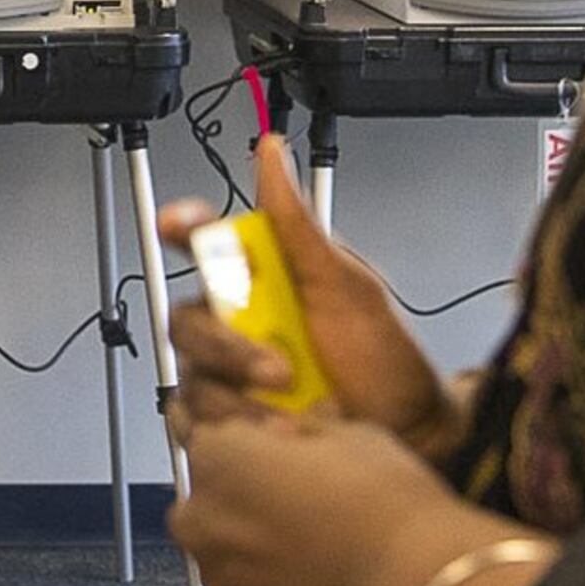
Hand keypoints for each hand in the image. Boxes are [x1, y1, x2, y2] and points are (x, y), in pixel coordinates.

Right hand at [159, 134, 457, 456]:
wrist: (406, 431)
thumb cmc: (383, 357)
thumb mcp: (346, 285)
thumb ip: (297, 225)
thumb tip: (272, 154)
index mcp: (261, 279)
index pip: (204, 241)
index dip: (183, 226)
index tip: (179, 224)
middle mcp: (238, 322)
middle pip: (188, 317)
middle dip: (228, 344)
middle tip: (278, 366)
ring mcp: (230, 373)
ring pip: (190, 370)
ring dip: (237, 389)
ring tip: (292, 404)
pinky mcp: (229, 419)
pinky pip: (196, 418)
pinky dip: (234, 424)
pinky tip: (277, 427)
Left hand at [170, 412, 503, 585]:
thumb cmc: (388, 507)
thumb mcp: (351, 436)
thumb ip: (299, 433)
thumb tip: (284, 436)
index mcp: (220, 459)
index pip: (211, 442)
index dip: (251, 448)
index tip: (279, 455)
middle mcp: (204, 521)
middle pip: (209, 502)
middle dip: (242, 500)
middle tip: (301, 504)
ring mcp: (222, 580)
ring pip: (226, 554)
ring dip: (255, 548)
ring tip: (319, 549)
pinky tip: (320, 584)